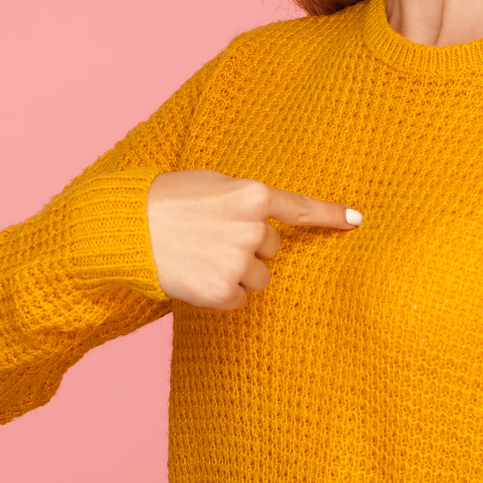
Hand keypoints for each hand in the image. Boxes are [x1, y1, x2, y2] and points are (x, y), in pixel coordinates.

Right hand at [144, 169, 361, 309]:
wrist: (126, 229)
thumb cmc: (165, 200)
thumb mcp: (211, 183)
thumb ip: (243, 198)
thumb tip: (267, 216)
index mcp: (251, 195)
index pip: (300, 208)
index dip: (331, 215)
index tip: (356, 221)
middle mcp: (252, 228)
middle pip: (273, 249)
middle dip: (249, 247)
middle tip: (211, 238)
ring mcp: (238, 261)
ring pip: (259, 278)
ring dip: (237, 273)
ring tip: (201, 256)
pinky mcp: (222, 290)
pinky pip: (240, 299)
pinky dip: (222, 294)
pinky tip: (197, 276)